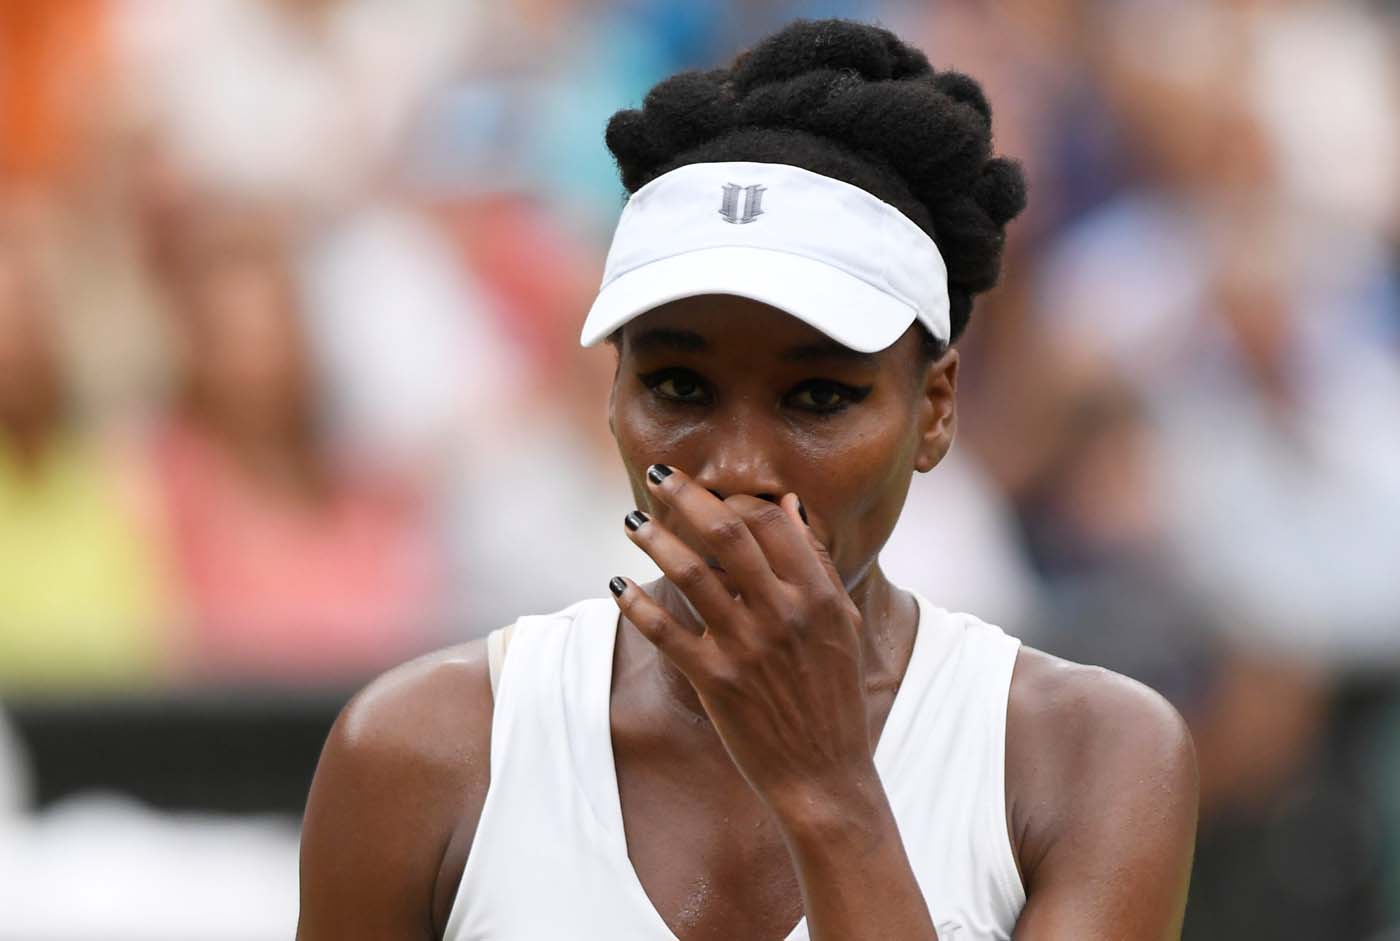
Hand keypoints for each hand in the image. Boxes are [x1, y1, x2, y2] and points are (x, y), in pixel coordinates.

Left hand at [610, 463, 877, 820]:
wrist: (824, 772)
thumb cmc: (832, 695)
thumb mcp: (841, 624)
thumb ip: (815, 564)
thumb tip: (787, 505)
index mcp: (818, 595)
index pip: (769, 521)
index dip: (734, 496)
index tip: (710, 490)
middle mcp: (783, 613)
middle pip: (726, 533)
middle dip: (685, 496)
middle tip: (657, 475)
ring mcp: (747, 647)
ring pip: (691, 574)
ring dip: (654, 540)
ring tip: (630, 522)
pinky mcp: (716, 681)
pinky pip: (666, 632)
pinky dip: (638, 604)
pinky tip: (617, 584)